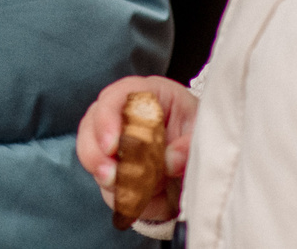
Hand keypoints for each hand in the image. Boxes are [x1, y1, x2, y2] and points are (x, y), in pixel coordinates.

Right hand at [75, 75, 196, 224]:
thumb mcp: (204, 132)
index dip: (108, 118)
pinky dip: (120, 196)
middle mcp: (123, 116)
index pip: (117, 96)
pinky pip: (107, 186)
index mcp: (146, 97)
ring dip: (108, 177)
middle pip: (92, 125)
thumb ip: (190, 144)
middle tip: (110, 175)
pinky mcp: (115, 171)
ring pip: (92, 156)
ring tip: (127, 191)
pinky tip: (139, 199)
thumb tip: (171, 159)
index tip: (111, 145)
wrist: (202, 165)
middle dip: (96, 153)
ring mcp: (114, 145)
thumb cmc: (201, 137)